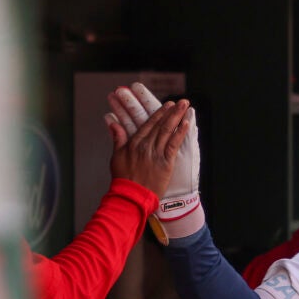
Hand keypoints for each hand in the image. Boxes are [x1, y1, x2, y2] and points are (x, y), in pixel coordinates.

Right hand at [106, 82, 202, 243]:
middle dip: (172, 111)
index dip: (159, 113)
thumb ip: (117, 138)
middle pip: (160, 125)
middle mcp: (146, 146)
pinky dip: (180, 133)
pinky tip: (186, 124)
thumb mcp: (116, 157)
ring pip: (168, 131)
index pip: (149, 124)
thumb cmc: (123, 179)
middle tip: (181, 102)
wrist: (131, 196)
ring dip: (177, 117)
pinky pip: (174, 144)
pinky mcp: (165, 163)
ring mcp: (156, 153)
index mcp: (134, 143)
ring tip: (185, 107)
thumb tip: (113, 123)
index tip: (168, 104)